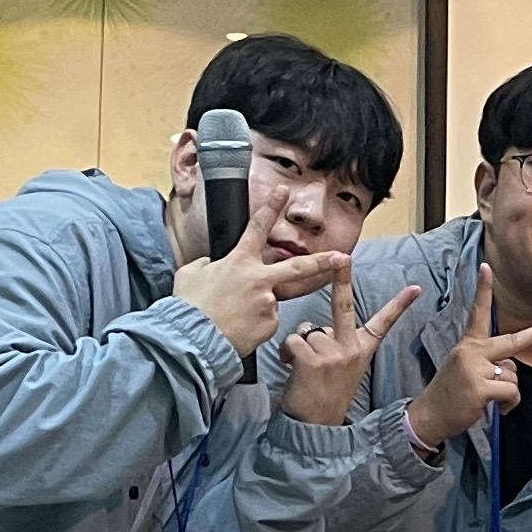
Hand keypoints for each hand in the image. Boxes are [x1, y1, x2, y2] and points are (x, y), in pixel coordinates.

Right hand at [173, 206, 352, 357]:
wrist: (193, 340)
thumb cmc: (190, 306)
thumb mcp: (191, 274)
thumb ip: (207, 265)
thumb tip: (212, 265)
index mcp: (240, 261)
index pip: (258, 227)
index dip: (271, 207)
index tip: (284, 191)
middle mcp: (260, 279)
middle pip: (299, 267)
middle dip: (323, 262)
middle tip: (342, 258)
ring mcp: (268, 302)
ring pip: (271, 300)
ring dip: (257, 307)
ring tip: (233, 316)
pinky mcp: (270, 324)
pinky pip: (266, 321)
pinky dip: (255, 324)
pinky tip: (237, 329)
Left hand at [278, 278, 422, 426]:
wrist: (317, 426)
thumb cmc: (325, 394)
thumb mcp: (345, 369)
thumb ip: (336, 344)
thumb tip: (315, 327)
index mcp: (362, 349)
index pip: (384, 323)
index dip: (400, 305)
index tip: (415, 288)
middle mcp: (351, 348)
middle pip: (343, 306)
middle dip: (341, 279)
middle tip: (342, 258)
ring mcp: (334, 353)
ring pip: (308, 329)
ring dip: (298, 343)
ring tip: (300, 364)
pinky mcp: (314, 360)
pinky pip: (294, 341)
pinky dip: (286, 352)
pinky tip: (291, 367)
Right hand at [404, 270, 531, 455]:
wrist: (429, 415)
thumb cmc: (451, 393)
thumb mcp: (465, 368)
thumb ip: (488, 361)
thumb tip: (509, 367)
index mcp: (468, 344)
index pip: (477, 312)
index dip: (483, 289)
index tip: (486, 266)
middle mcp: (471, 351)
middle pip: (511, 341)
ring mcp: (475, 368)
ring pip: (513, 375)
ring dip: (511, 391)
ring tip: (495, 400)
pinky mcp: (480, 387)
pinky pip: (511, 391)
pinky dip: (510, 403)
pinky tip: (499, 408)